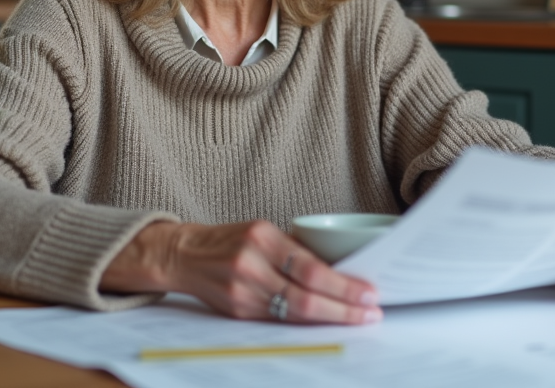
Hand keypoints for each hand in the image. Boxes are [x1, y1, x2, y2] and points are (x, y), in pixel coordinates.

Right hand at [101, 220, 381, 323]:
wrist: (183, 254)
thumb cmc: (229, 240)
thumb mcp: (263, 232)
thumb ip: (294, 251)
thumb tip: (338, 270)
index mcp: (262, 237)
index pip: (311, 269)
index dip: (343, 286)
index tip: (368, 292)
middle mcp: (251, 265)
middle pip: (306, 297)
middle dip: (344, 308)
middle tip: (371, 312)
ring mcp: (242, 292)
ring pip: (294, 314)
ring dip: (330, 318)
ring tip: (356, 318)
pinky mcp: (237, 311)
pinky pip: (278, 320)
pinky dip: (304, 322)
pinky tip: (324, 320)